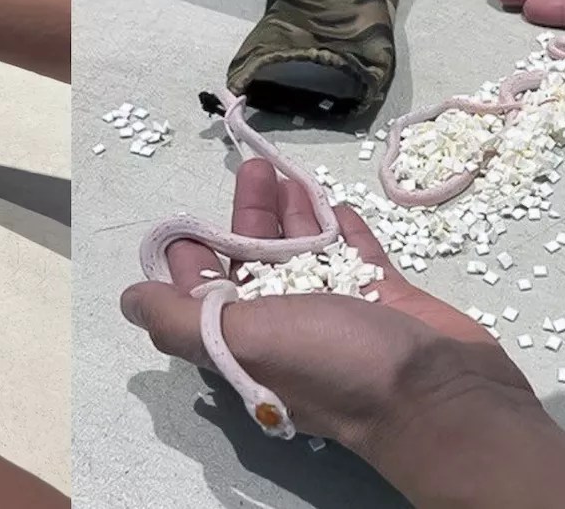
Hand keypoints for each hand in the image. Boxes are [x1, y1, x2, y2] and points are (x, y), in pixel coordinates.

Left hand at [120, 159, 534, 455]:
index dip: (193, 258)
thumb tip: (127, 301)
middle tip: (251, 171)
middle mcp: (288, 328)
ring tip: (284, 171)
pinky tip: (330, 199)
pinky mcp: (386, 298)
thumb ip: (179, 319)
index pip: (206, 296)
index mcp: (247, 343)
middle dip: (247, 218)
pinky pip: (356, 254)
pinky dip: (340, 227)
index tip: (191, 218)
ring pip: (305, 253)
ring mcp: (340, 312)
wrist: (436, 393)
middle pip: (256, 264)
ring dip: (291, 213)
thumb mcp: (241, 339)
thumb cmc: (333, 362)